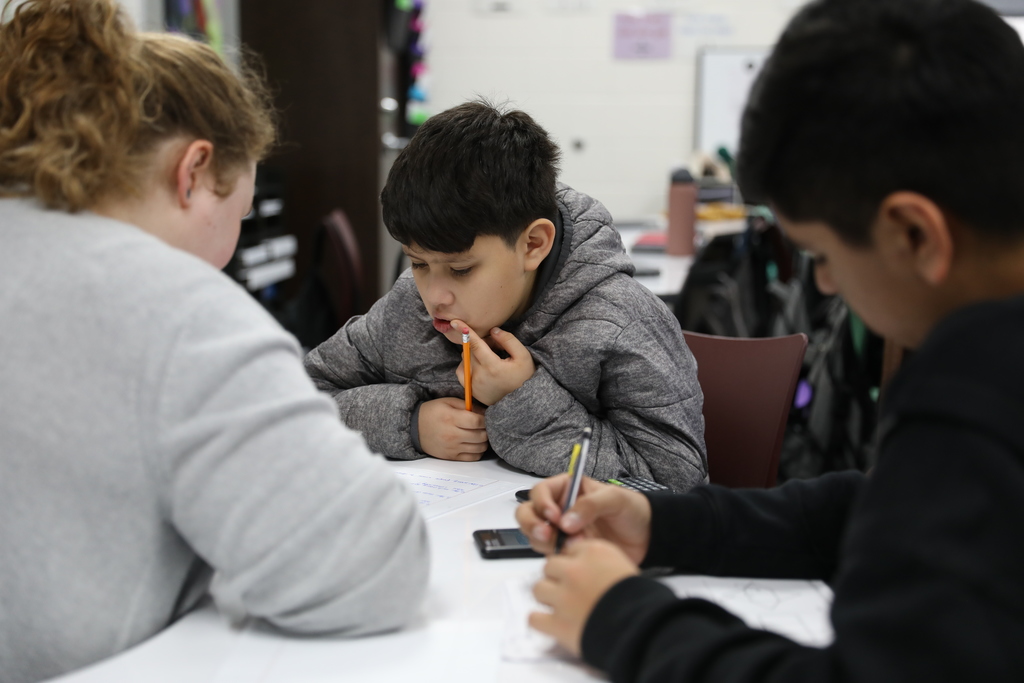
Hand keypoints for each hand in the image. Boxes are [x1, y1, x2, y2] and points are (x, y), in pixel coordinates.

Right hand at [417, 397, 487, 460]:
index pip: (477, 422)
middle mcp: (452, 435)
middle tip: (484, 426)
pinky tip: (475, 444)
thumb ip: (467, 406)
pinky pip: (473, 458)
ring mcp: (452, 448)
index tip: (485, 417)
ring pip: (479, 448)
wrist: (414, 428)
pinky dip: (478, 451)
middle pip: (481, 436)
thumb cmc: (432, 412)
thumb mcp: (448, 402)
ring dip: (484, 441)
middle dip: (486, 430)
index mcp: (451, 418)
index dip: (486, 419)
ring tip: (480, 435)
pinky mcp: (451, 457)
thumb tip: (485, 412)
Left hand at [451, 319, 534, 405]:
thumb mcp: (523, 356)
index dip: (465, 332)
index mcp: (493, 367)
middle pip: (471, 350)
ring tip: (490, 358)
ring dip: (473, 354)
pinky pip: (461, 372)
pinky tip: (480, 366)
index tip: (454, 322)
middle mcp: (480, 376)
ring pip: (465, 360)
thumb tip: (492, 331)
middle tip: (496, 347)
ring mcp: (473, 385)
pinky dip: (467, 365)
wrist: (522, 402)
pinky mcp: (471, 391)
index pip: (475, 345)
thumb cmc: (524, 377)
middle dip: (480, 344)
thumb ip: (508, 340)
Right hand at [515, 474, 651, 562]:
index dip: (542, 503)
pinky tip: (575, 553)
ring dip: (545, 542)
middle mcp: (559, 508)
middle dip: (532, 524)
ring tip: (571, 544)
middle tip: (547, 534)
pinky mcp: (566, 550)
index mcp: (568, 489)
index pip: (541, 491)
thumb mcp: (615, 499)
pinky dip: (556, 556)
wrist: (647, 537)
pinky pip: (548, 553)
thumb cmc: (632, 510)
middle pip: (528, 513)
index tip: (554, 516)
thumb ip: (590, 505)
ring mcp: (561, 531)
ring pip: (534, 535)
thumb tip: (566, 521)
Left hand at [529, 539, 639, 656]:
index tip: (577, 570)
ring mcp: (563, 596)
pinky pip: (534, 617)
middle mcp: (575, 570)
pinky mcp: (557, 623)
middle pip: (550, 566)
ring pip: (538, 588)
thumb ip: (602, 562)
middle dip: (557, 578)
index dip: (572, 562)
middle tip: (569, 590)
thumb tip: (588, 567)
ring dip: (547, 597)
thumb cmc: (640, 599)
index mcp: (594, 552)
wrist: (642, 628)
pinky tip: (550, 622)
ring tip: (561, 607)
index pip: (569, 548)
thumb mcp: (625, 567)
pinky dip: (541, 621)